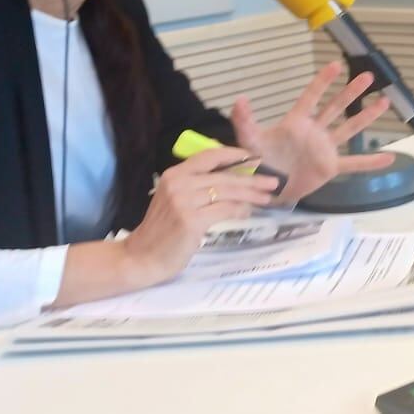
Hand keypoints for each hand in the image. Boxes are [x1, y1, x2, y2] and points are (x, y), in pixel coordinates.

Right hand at [52, 147, 280, 308]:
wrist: (140, 258)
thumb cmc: (161, 233)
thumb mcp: (175, 201)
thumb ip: (197, 189)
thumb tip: (233, 184)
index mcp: (173, 175)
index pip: (208, 156)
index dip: (234, 155)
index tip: (254, 158)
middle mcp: (178, 183)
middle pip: (223, 176)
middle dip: (252, 178)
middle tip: (273, 181)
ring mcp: (183, 201)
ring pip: (227, 192)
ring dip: (251, 194)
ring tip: (268, 197)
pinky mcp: (191, 220)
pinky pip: (224, 210)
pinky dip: (239, 210)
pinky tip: (248, 212)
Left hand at [231, 61, 394, 202]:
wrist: (267, 188)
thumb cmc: (259, 162)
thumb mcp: (249, 141)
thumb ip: (245, 121)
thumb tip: (239, 99)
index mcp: (297, 122)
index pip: (311, 97)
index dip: (322, 82)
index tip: (335, 65)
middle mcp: (315, 131)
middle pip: (336, 107)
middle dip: (351, 92)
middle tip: (368, 76)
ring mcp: (325, 148)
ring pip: (349, 129)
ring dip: (366, 116)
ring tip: (384, 101)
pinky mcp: (330, 167)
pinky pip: (354, 163)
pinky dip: (371, 162)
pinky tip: (389, 157)